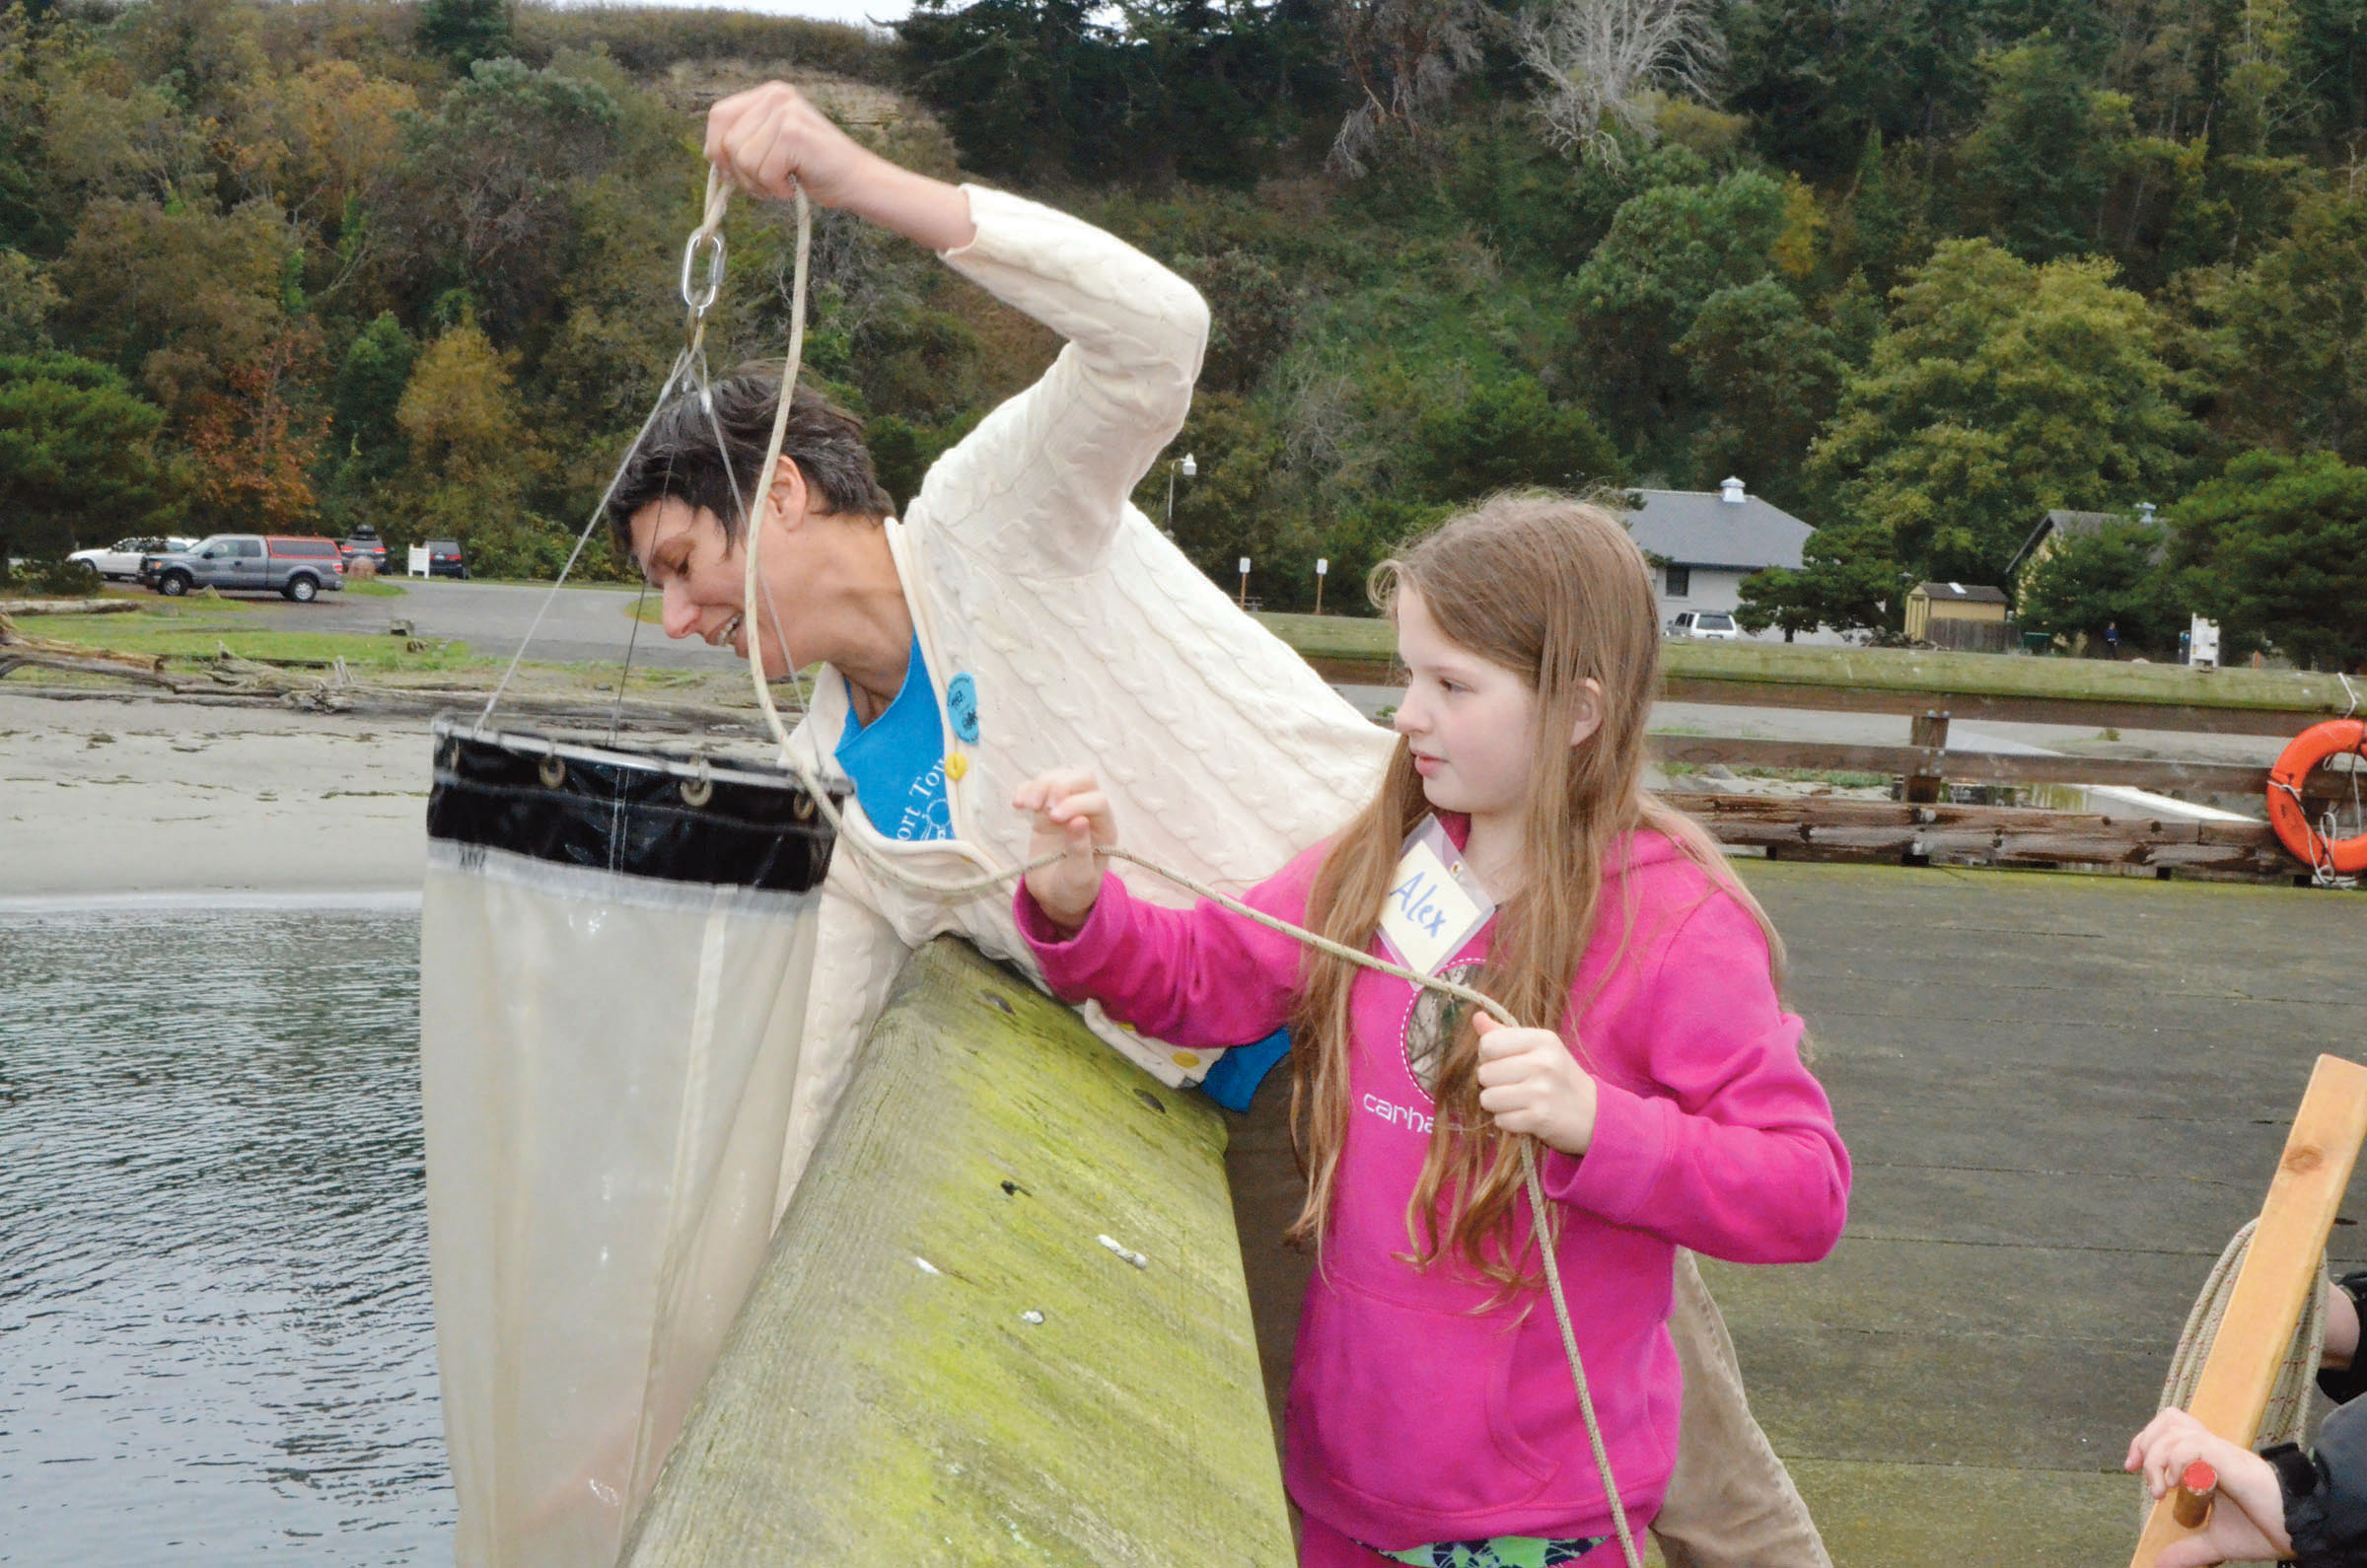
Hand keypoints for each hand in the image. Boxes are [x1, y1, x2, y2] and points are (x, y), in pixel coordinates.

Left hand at [705, 82, 872, 206]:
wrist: (856, 181)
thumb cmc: (815, 170)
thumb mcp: (772, 146)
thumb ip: (745, 140)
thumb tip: (712, 153)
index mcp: (768, 94)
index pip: (719, 115)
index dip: (717, 148)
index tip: (730, 171)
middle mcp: (776, 96)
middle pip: (727, 141)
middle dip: (740, 173)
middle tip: (767, 182)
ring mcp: (785, 113)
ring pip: (743, 158)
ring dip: (760, 183)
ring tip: (784, 182)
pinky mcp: (793, 134)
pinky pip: (762, 171)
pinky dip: (776, 188)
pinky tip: (794, 184)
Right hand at [1013, 769, 1115, 934]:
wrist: (1055, 896)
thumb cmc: (1074, 889)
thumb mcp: (1079, 877)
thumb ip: (1081, 850)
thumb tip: (1079, 820)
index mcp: (1104, 827)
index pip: (1097, 800)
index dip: (1075, 803)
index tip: (1053, 819)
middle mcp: (1088, 812)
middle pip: (1082, 778)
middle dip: (1059, 785)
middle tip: (1040, 807)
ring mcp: (1066, 808)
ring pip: (1059, 777)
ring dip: (1041, 785)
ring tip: (1027, 806)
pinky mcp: (1045, 810)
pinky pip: (1038, 787)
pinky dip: (1026, 789)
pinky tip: (1018, 804)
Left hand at [1472, 1013, 1598, 1155]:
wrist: (1593, 1114)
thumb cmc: (1559, 1078)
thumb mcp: (1539, 1049)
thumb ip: (1505, 1034)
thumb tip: (1477, 1018)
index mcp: (1542, 1039)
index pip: (1488, 1044)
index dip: (1488, 1057)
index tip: (1504, 1063)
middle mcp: (1543, 1062)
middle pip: (1484, 1073)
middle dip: (1492, 1083)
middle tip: (1513, 1086)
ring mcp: (1542, 1091)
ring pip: (1488, 1098)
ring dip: (1497, 1104)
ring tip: (1517, 1101)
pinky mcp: (1540, 1117)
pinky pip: (1500, 1120)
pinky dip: (1508, 1121)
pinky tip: (1525, 1116)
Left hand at [2124, 1408, 2292, 1565]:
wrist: (2303, 1530)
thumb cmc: (2267, 1529)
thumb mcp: (2218, 1542)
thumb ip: (2190, 1549)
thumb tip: (2161, 1564)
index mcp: (2208, 1461)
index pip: (2170, 1428)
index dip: (2145, 1441)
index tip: (2132, 1468)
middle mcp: (2214, 1450)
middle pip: (2170, 1419)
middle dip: (2145, 1442)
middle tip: (2139, 1474)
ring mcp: (2224, 1453)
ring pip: (2178, 1429)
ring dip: (2158, 1457)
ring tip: (2161, 1491)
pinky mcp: (2233, 1461)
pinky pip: (2195, 1446)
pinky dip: (2178, 1461)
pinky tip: (2179, 1486)